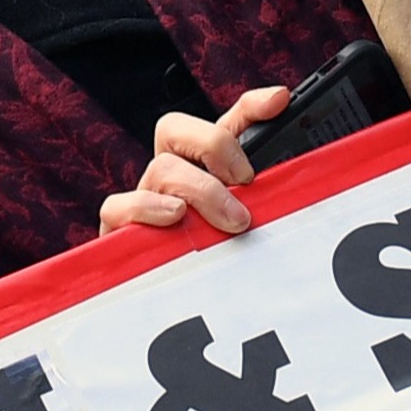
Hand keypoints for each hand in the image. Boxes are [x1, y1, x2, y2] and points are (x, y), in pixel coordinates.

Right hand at [100, 87, 287, 238]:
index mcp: (204, 166)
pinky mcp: (121, 228)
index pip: (225, 122)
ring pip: (161, 168)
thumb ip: (273, 185)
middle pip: (174, 128)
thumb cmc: (220, 256)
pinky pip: (119, 206)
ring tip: (230, 219)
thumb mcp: (254, 218)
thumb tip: (292, 137)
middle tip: (246, 182)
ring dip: (200, 189)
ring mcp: (145, 198)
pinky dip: (148, 207)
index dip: (251, 106)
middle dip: (215, 146)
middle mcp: (171, 174)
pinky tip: (175, 217)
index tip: (278, 102)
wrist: (184, 308)